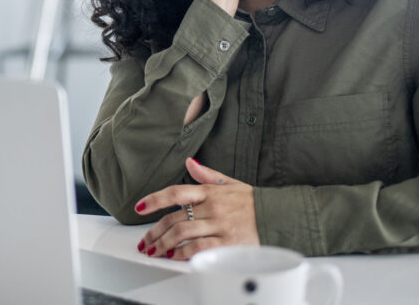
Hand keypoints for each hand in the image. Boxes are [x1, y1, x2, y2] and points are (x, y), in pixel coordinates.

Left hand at [134, 158, 257, 260]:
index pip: (175, 193)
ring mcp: (219, 225)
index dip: (154, 200)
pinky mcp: (227, 243)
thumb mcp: (230, 183)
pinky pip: (199, 248)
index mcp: (209, 192)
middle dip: (155, 232)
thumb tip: (190, 162)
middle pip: (174, 218)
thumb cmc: (252, 202)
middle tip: (145, 241)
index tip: (139, 208)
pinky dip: (183, 253)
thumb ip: (207, 175)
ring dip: (164, 244)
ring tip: (154, 250)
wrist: (278, 216)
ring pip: (182, 233)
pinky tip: (175, 256)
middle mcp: (212, 207)